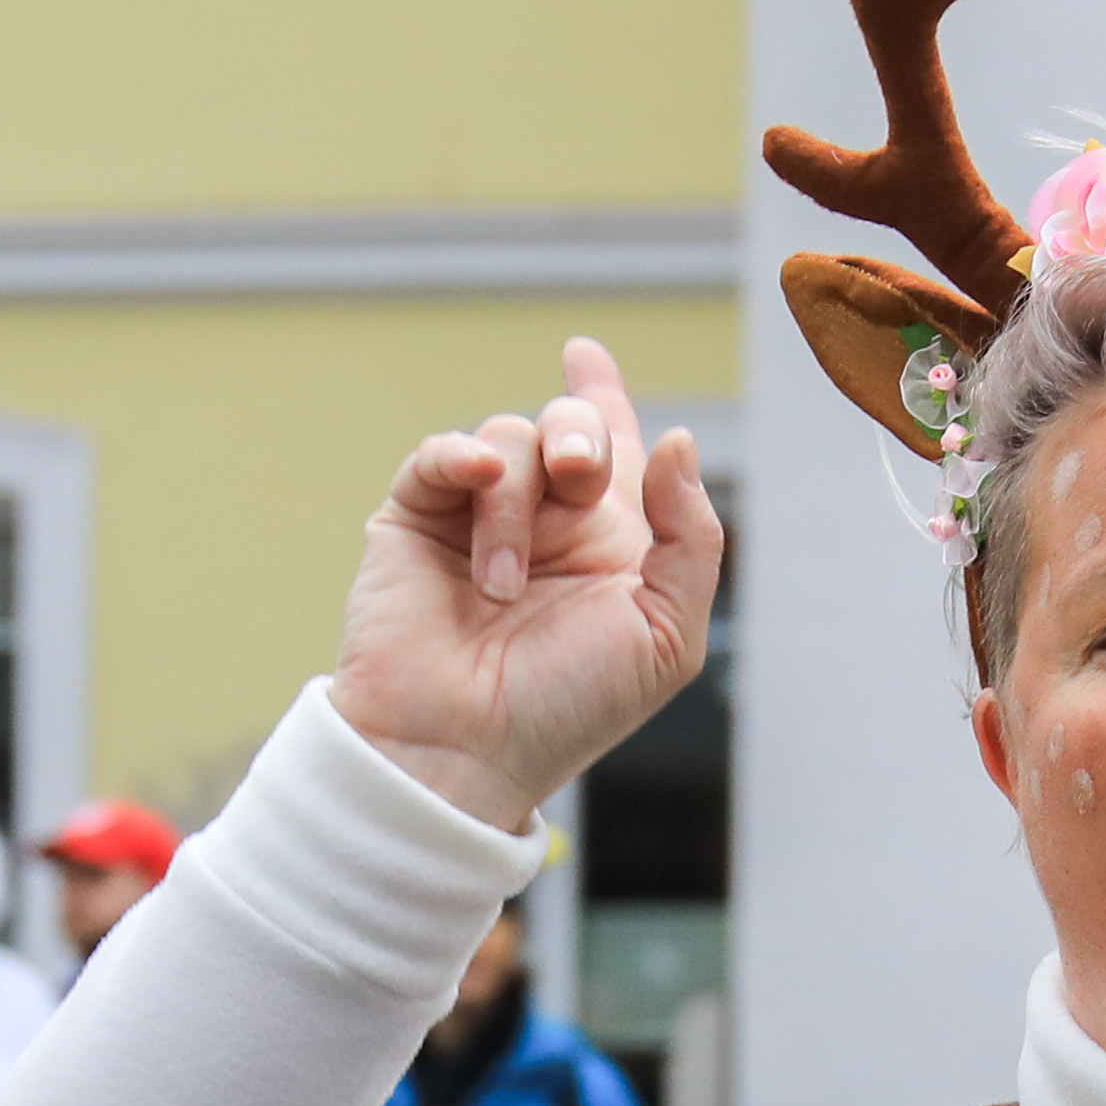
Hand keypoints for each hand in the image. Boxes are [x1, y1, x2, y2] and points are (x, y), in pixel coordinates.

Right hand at [334, 335, 725, 831]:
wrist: (462, 748)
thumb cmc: (566, 706)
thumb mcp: (666, 633)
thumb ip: (690, 538)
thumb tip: (675, 440)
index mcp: (612, 545)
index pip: (616, 450)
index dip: (605, 397)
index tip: (587, 356)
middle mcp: (548, 523)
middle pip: (570, 426)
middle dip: (582, 434)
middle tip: (580, 479)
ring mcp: (477, 517)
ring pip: (510, 437)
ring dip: (518, 505)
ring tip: (503, 588)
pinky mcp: (415, 519)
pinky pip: (441, 455)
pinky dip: (462, 456)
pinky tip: (479, 478)